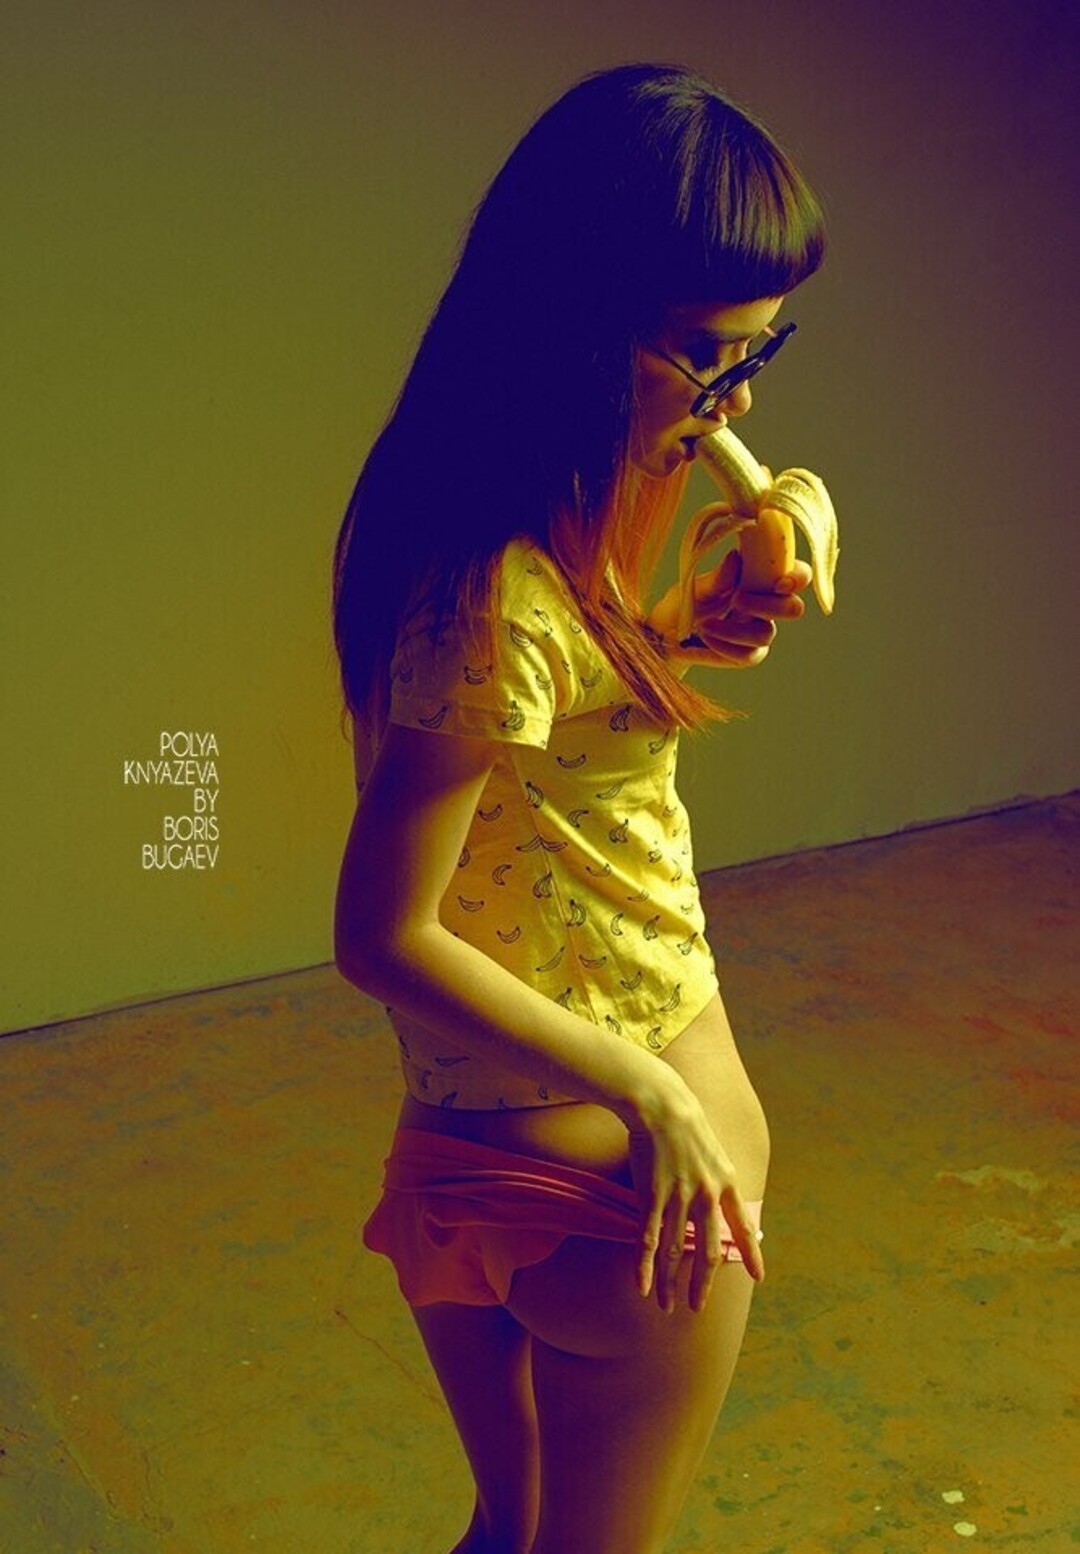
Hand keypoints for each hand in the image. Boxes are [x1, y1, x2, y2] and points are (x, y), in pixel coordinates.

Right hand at [627, 1070, 764, 1313]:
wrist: (661, 1104)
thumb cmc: (686, 1124)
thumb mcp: (714, 1151)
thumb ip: (717, 1179)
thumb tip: (720, 1198)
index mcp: (726, 1183)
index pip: (743, 1227)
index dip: (751, 1254)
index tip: (758, 1277)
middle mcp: (706, 1195)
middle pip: (707, 1252)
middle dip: (701, 1284)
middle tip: (696, 1307)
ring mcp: (679, 1196)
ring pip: (675, 1251)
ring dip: (670, 1282)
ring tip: (666, 1306)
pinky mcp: (652, 1195)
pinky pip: (649, 1238)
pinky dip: (646, 1265)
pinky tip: (643, 1285)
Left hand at [675, 547, 811, 667]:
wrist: (665, 634)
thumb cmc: (684, 602)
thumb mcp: (695, 587)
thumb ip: (717, 578)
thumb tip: (735, 558)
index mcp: (761, 580)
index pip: (797, 575)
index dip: (799, 577)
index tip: (779, 582)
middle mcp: (767, 606)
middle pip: (793, 609)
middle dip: (768, 605)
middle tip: (736, 599)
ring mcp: (759, 632)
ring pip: (766, 634)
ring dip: (735, 630)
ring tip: (703, 625)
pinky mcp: (748, 654)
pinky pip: (748, 656)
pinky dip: (724, 647)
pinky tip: (704, 639)